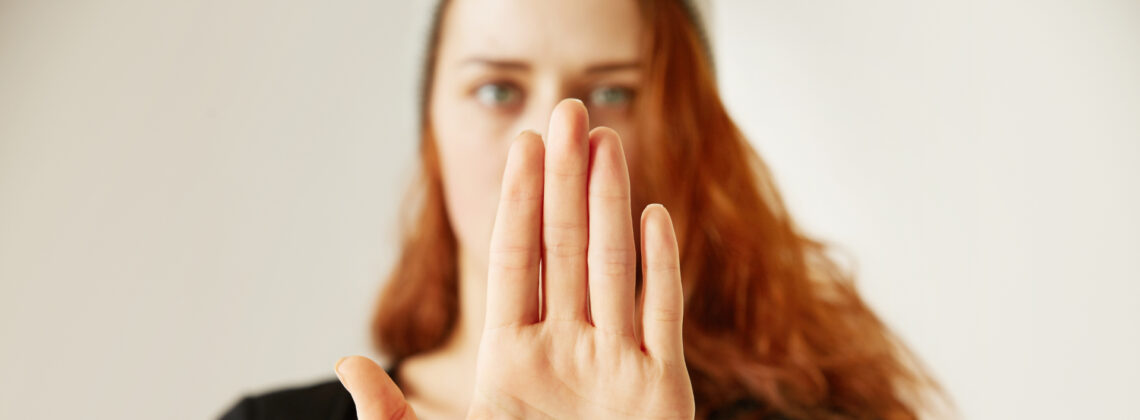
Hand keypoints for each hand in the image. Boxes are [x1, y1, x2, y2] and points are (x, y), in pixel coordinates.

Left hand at [335, 99, 693, 419]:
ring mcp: (616, 367)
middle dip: (567, 180)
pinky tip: (653, 216)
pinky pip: (662, 316)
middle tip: (568, 113)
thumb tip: (347, 364)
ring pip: (615, 268)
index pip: (514, 262)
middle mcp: (566, 353)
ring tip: (607, 141)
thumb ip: (397, 417)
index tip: (522, 146)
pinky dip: (661, 267)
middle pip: (567, 249)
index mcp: (512, 361)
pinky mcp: (661, 391)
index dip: (518, 202)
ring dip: (611, 203)